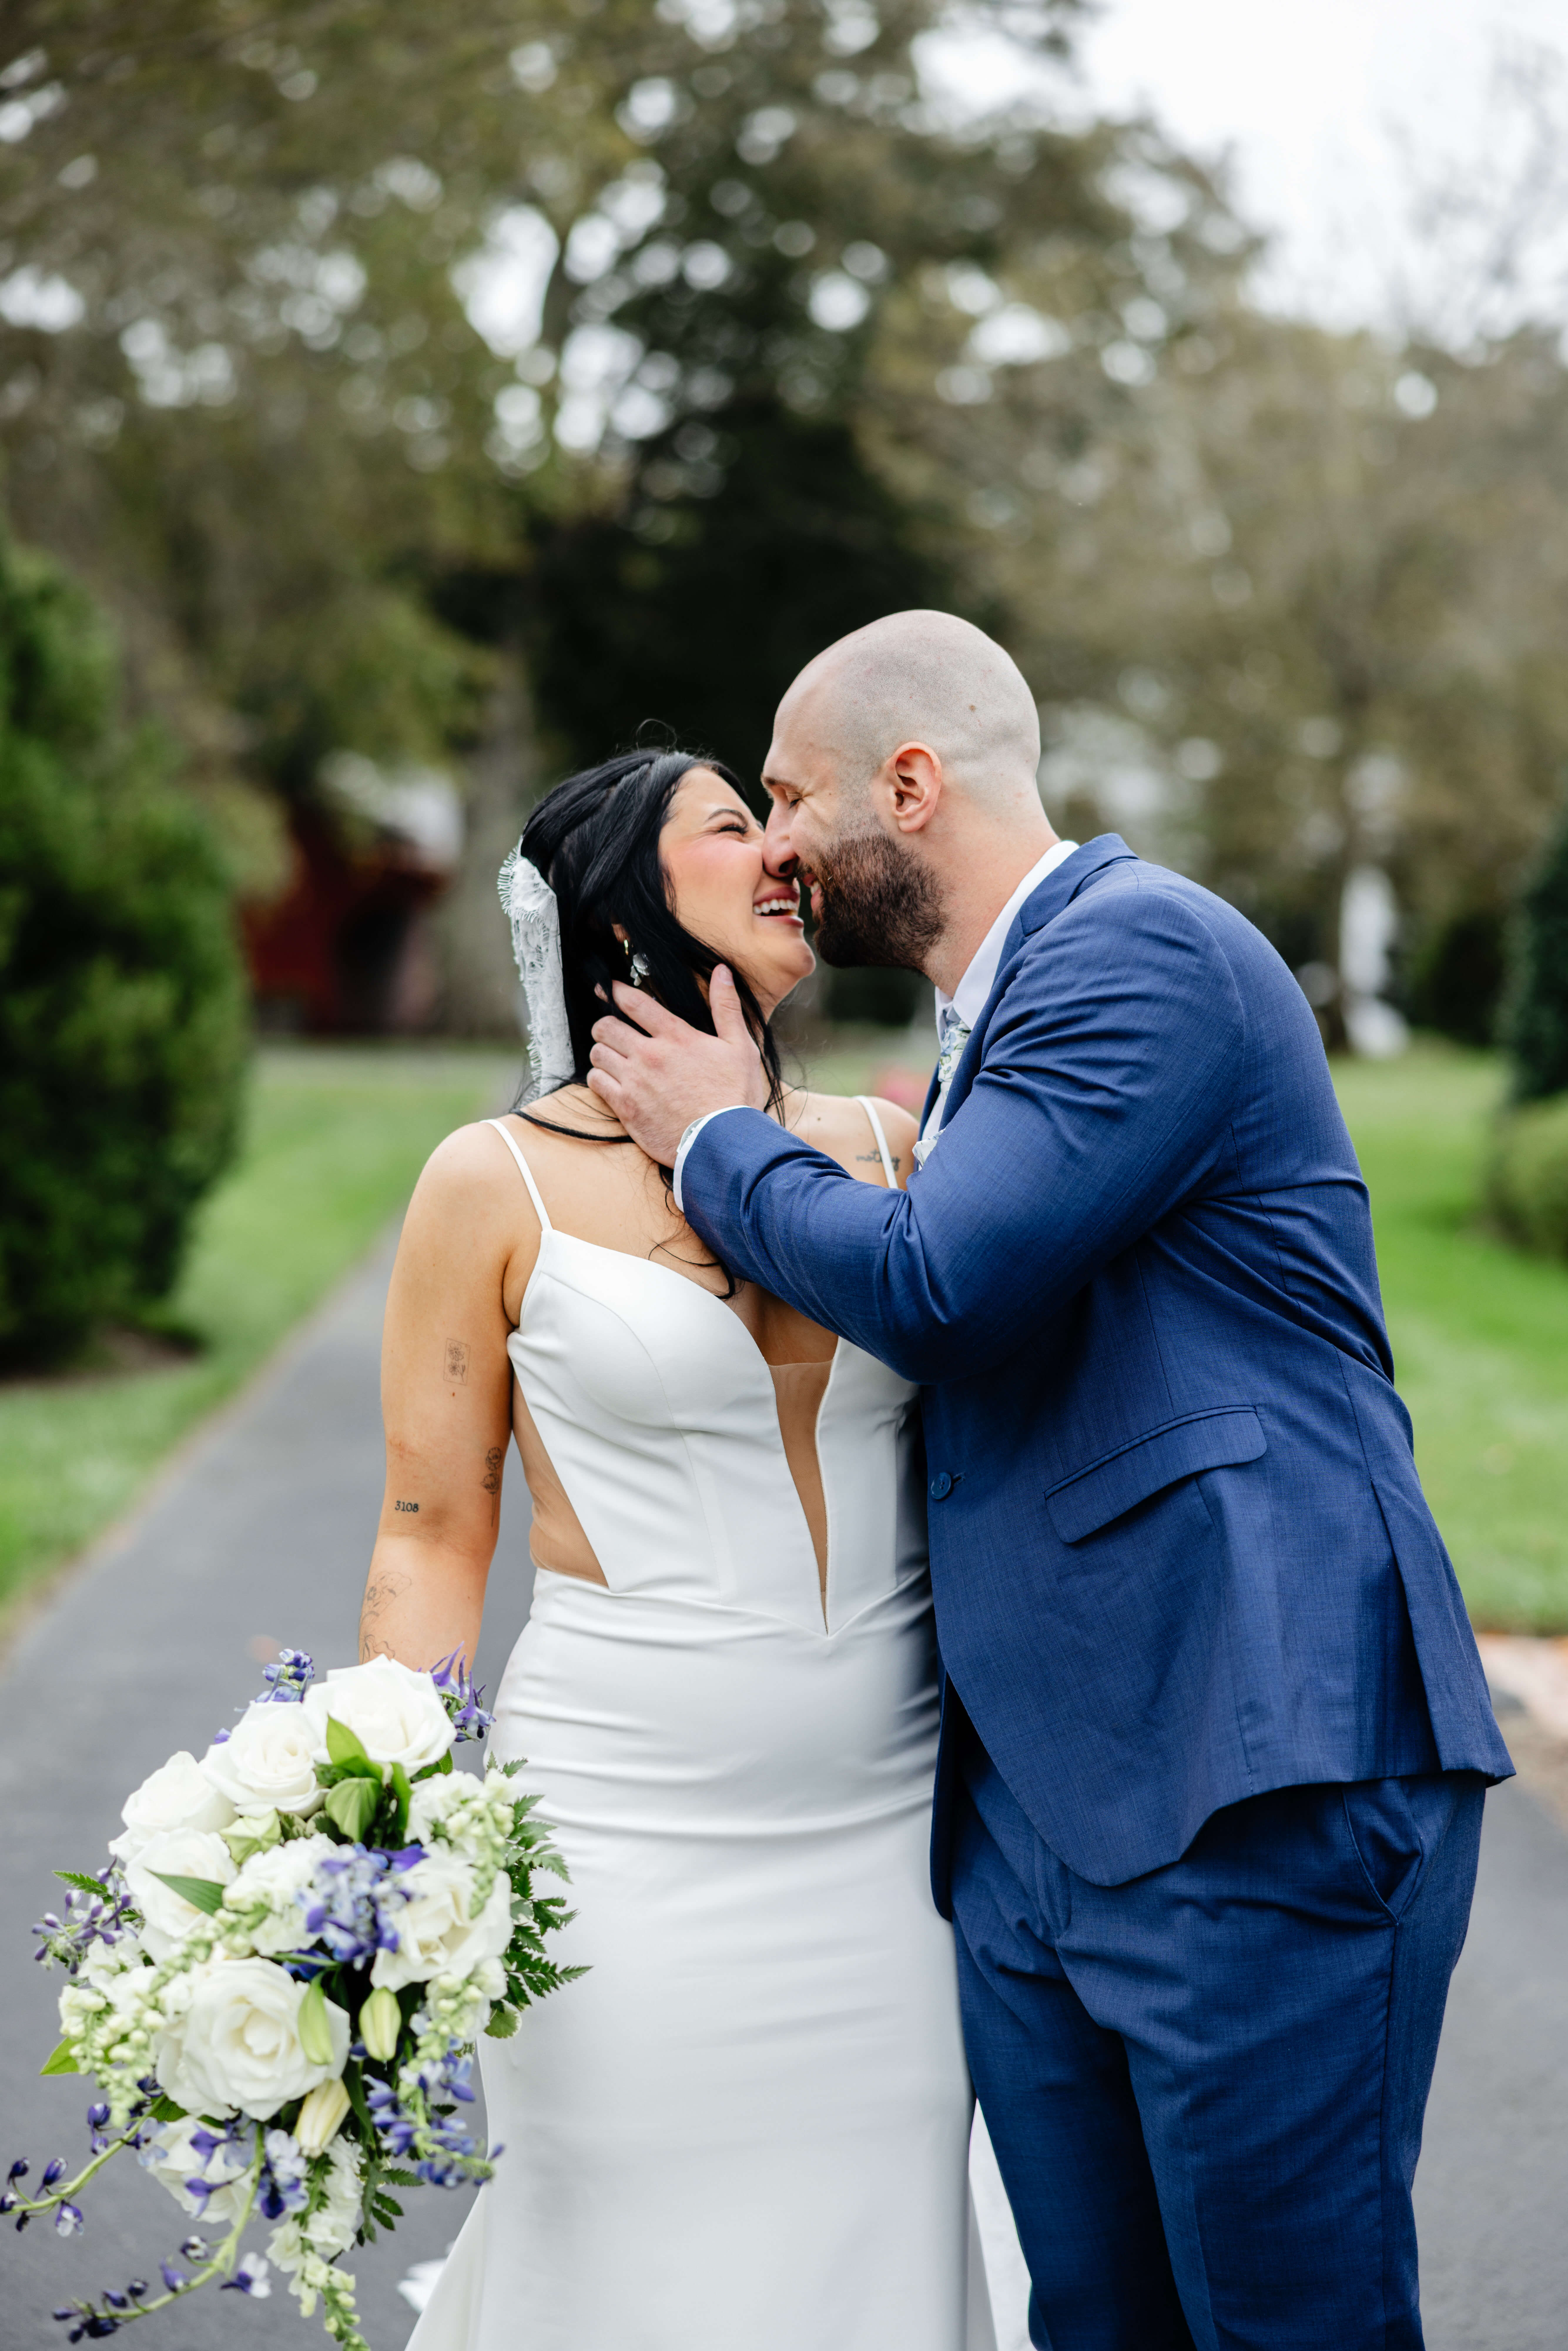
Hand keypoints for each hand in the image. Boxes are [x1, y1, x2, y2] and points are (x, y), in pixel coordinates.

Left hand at [587, 966, 769, 1164]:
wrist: (724, 1143)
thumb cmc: (735, 1096)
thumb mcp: (741, 1046)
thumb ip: (727, 1007)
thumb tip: (721, 971)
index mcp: (676, 1036)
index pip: (634, 1002)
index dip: (617, 991)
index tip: (610, 989)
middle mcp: (650, 1055)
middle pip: (606, 1026)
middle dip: (605, 1023)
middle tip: (610, 1028)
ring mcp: (635, 1082)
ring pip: (598, 1053)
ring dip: (602, 1052)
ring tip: (611, 1056)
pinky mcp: (626, 1108)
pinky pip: (596, 1083)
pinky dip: (599, 1079)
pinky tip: (609, 1081)